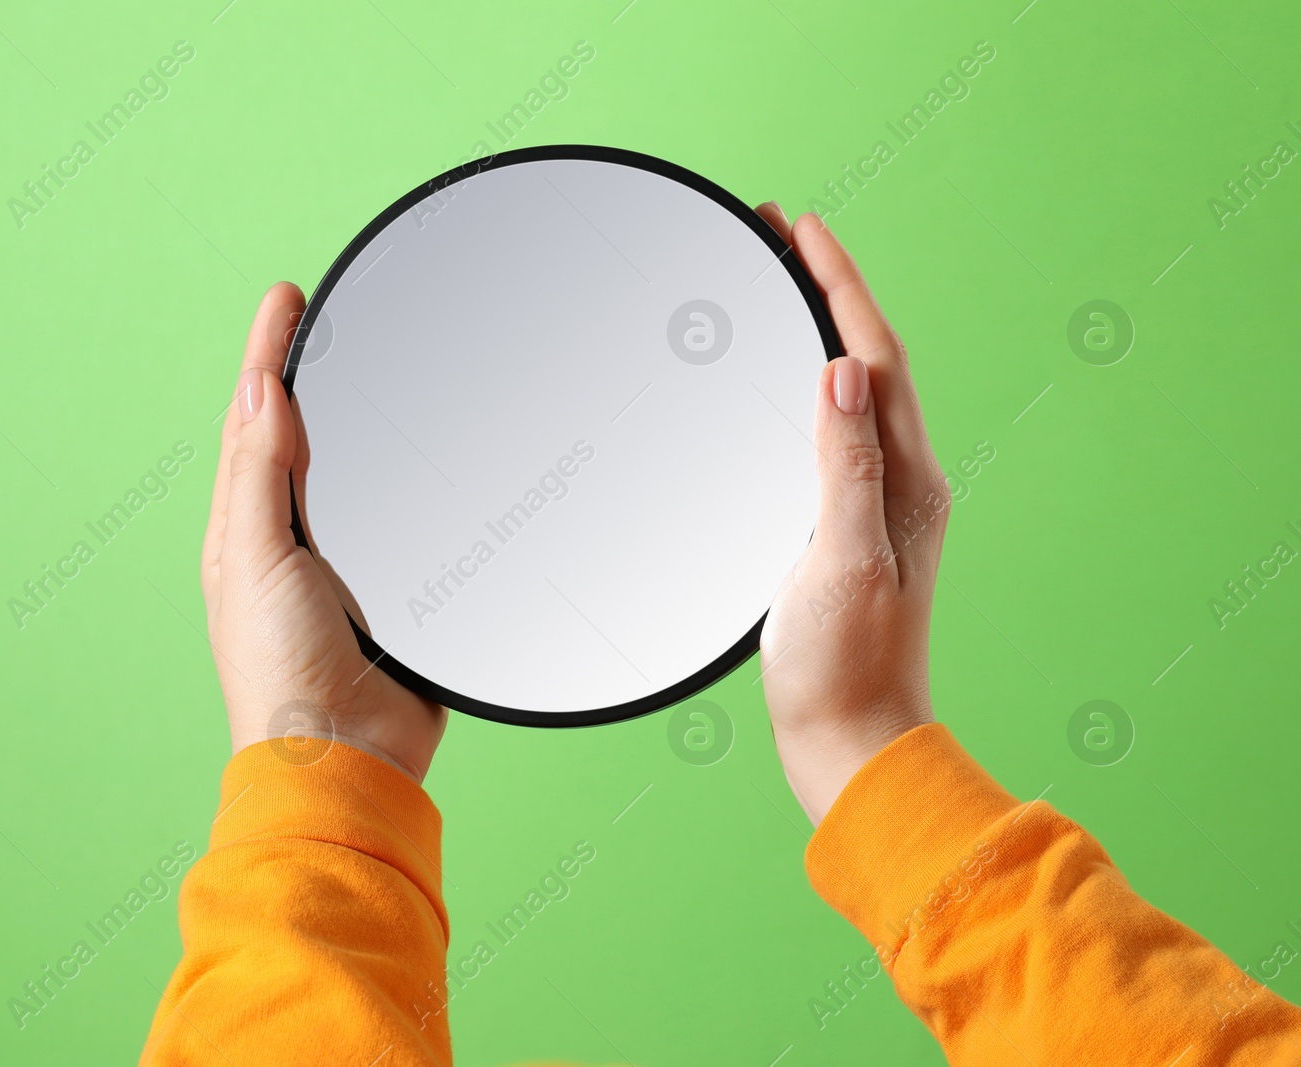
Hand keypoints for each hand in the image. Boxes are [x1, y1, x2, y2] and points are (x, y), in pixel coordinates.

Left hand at [201, 282, 446, 782]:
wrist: (345, 754)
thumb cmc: (282, 669)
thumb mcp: (254, 560)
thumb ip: (258, 475)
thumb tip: (256, 390)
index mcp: (244, 530)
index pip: (252, 421)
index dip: (266, 355)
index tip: (285, 297)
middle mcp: (287, 542)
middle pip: (293, 438)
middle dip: (299, 373)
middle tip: (314, 313)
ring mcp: (339, 567)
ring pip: (347, 475)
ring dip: (350, 420)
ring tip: (358, 363)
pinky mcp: (390, 592)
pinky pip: (398, 520)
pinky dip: (403, 480)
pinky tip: (418, 460)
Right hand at [755, 204, 950, 825]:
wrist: (847, 738)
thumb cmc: (845, 664)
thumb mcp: (844, 559)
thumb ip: (847, 465)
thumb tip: (846, 370)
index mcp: (905, 479)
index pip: (876, 356)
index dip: (840, 283)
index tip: (802, 225)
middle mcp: (898, 481)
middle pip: (866, 358)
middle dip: (827, 288)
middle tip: (779, 235)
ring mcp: (872, 502)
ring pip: (849, 389)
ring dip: (816, 327)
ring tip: (775, 284)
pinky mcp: (842, 526)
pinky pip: (828, 429)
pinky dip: (802, 384)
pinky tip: (774, 382)